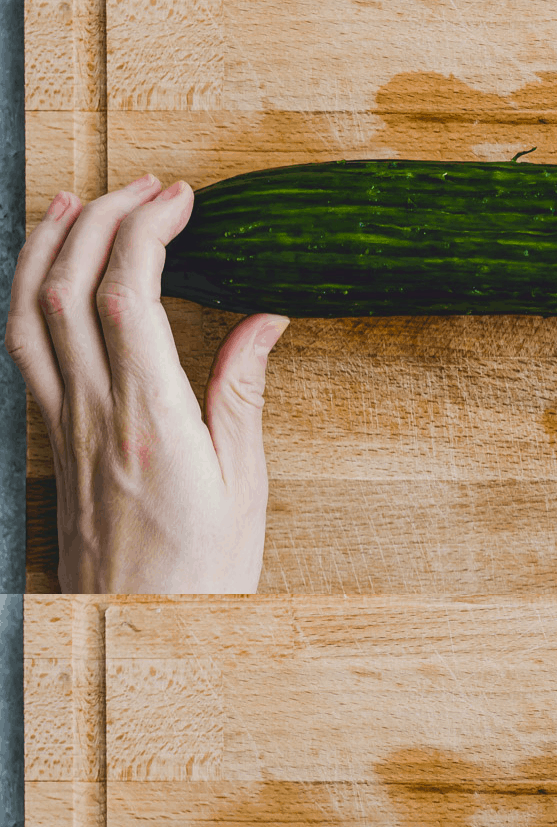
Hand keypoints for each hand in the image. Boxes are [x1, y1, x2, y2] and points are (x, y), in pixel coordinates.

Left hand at [5, 175, 287, 592]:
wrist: (145, 636)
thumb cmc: (204, 576)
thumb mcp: (244, 487)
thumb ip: (242, 394)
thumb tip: (263, 318)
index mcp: (154, 426)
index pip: (131, 297)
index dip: (146, 231)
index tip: (179, 201)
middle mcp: (98, 419)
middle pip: (73, 288)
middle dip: (104, 217)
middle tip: (147, 190)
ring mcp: (66, 429)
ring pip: (32, 312)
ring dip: (50, 244)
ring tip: (79, 202)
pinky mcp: (53, 443)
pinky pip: (23, 351)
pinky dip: (28, 295)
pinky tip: (47, 274)